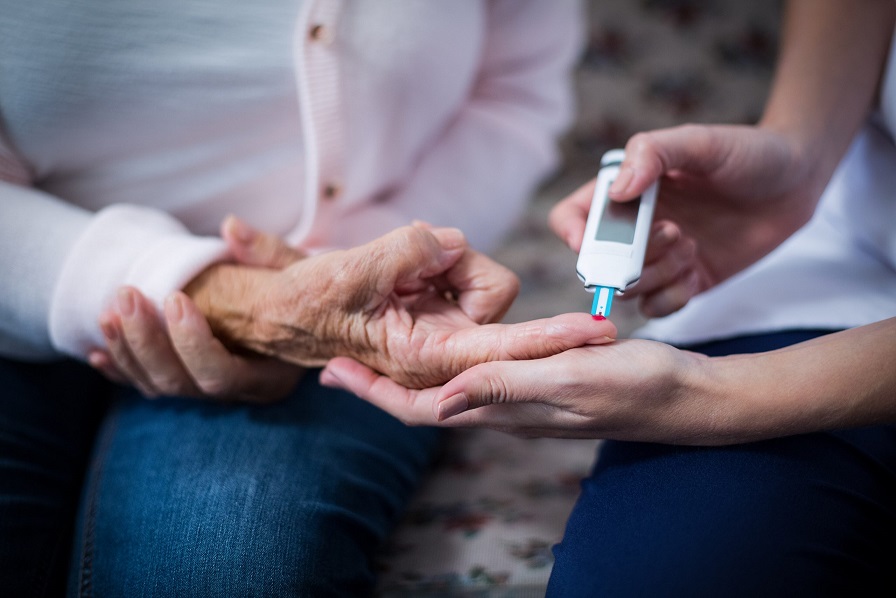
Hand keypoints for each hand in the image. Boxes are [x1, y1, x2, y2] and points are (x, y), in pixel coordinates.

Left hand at [89, 216, 304, 401]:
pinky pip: (148, 385)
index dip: (192, 343)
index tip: (175, 298)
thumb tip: (231, 227)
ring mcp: (212, 390)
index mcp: (271, 374)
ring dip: (128, 350)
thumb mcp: (302, 272)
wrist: (311, 312)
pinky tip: (97, 352)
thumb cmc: (310, 292)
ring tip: (109, 310)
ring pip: (159, 386)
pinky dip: (121, 370)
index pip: (221, 375)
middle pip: (182, 383)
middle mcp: (239, 391)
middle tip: (127, 295)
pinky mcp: (192, 380)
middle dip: (147, 341)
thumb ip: (271, 254)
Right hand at [187, 224, 618, 388]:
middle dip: (455, 266)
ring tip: (393, 270)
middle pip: (493, 289)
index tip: (595, 331)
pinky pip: (459, 261)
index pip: (503, 348)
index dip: (548, 338)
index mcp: (427, 357)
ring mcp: (448, 325)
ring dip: (438, 257)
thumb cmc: (312, 302)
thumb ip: (405, 253)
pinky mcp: (445, 305)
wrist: (291, 311)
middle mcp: (447, 347)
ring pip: (476, 270)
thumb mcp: (348, 273)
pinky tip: (400, 272)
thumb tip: (447, 244)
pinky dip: (433, 256)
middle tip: (402, 266)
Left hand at [319, 336, 710, 441]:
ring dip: (409, 378)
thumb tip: (444, 400)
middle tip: (339, 364)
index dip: (376, 394)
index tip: (334, 372)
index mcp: (508, 409)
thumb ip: (508, 388)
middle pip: (428, 406)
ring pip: (451, 395)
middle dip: (380, 388)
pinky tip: (448, 347)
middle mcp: (508, 411)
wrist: (688, 396)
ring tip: (378, 354)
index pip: (425, 409)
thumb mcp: (572, 377)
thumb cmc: (638, 384)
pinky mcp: (543, 388)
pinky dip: (449, 366)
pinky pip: (480, 382)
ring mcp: (526, 403)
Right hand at [550, 124, 821, 316]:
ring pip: (628, 289)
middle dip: (628, 258)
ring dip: (656, 274)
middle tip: (674, 232)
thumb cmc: (747, 152)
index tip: (588, 242)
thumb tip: (616, 191)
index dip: (571, 233)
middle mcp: (634, 228)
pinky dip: (672, 298)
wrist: (799, 180)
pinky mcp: (685, 282)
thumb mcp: (699, 142)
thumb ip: (653, 154)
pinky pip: (657, 308)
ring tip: (692, 244)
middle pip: (597, 262)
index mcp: (625, 190)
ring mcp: (658, 258)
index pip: (573, 217)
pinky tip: (697, 272)